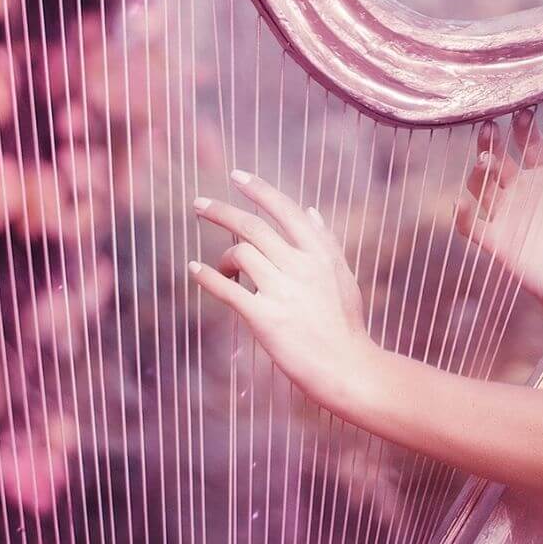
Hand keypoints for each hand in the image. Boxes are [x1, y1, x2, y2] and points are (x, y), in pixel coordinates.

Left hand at [189, 170, 372, 409]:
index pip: (285, 210)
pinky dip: (206, 277)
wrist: (347, 368)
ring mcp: (282, 292)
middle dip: (221, 211)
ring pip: (240, 254)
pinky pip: (227, 290)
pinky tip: (195, 270)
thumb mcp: (342, 277)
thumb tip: (310, 210)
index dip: (258, 189)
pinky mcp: (265, 318)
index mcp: (320, 254)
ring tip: (222, 269)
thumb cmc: (345, 325)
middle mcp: (301, 267)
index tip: (236, 175)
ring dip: (223, 258)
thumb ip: (326, 242)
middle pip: (252, 227)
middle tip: (198, 204)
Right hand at [460, 109, 542, 321]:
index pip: (530, 144)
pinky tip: (460, 204)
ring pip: (481, 187)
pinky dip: (462, 216)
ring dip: (478, 173)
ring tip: (484, 161)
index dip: (525, 129)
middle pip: (498, 159)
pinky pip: (471, 226)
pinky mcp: (494, 239)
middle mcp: (520, 190)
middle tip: (489, 126)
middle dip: (491, 142)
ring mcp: (504, 214)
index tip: (524, 114)